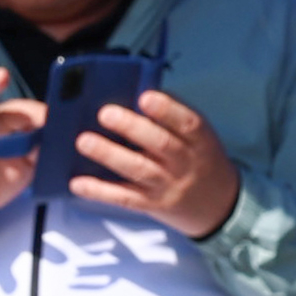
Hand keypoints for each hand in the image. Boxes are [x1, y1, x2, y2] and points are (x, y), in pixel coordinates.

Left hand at [70, 84, 244, 238]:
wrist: (217, 204)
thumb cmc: (200, 159)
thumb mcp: (199, 136)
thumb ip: (172, 117)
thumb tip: (135, 91)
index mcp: (199, 140)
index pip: (187, 123)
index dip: (167, 110)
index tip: (145, 97)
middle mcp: (184, 163)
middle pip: (160, 144)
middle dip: (132, 127)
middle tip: (105, 113)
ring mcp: (167, 185)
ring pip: (138, 170)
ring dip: (110, 155)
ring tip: (84, 141)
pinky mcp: (150, 204)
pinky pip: (123, 197)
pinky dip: (100, 191)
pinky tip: (78, 182)